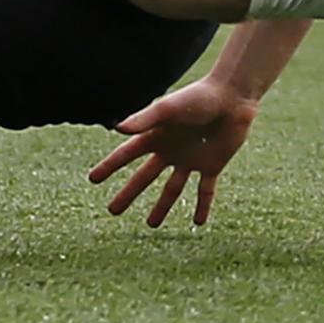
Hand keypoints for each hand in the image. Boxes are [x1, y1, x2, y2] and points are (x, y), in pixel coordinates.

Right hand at [89, 75, 259, 227]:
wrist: (231, 98)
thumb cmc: (197, 97)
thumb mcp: (168, 109)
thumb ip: (144, 119)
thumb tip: (116, 128)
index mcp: (155, 135)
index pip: (126, 155)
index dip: (109, 167)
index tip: (92, 179)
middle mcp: (169, 150)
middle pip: (144, 177)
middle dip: (129, 194)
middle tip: (113, 211)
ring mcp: (190, 159)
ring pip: (172, 189)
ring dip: (162, 206)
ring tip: (151, 225)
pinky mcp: (211, 165)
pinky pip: (205, 190)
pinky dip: (202, 205)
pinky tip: (198, 222)